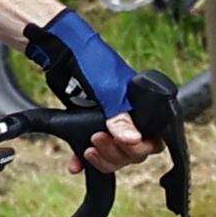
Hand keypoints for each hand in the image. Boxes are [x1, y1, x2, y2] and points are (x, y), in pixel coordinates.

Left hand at [22, 11, 161, 170]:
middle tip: (98, 139)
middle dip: (116, 153)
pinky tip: (75, 164)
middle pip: (133, 151)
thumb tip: (132, 140)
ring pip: (114, 155)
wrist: (61, 52)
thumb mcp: (108, 90)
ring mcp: (110, 121)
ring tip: (88, 150)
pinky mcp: (90, 124)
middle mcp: (130, 115)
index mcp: (143, 106)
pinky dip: (83, 160)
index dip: (140, 148)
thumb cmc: (92, 61)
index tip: (124, 145)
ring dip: (102, 158)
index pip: (153, 139)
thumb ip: (120, 116)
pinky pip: (93, 150)